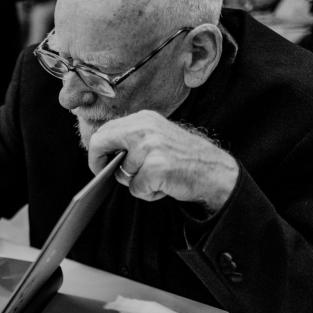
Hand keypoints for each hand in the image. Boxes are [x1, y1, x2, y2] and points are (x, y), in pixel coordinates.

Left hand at [88, 110, 238, 212]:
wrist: (215, 171)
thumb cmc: (182, 158)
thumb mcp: (156, 137)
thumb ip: (130, 139)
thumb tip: (100, 152)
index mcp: (143, 119)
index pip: (104, 131)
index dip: (96, 151)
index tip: (99, 163)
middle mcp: (144, 128)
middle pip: (100, 143)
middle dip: (99, 164)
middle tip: (108, 176)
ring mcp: (151, 147)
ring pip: (121, 173)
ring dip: (135, 183)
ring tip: (157, 179)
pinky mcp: (157, 167)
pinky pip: (136, 188)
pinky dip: (147, 193)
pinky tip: (163, 187)